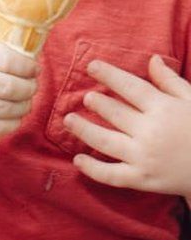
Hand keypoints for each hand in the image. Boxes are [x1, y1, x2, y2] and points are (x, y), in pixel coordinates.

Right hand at [0, 36, 37, 140]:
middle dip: (29, 88)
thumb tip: (34, 62)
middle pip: (8, 87)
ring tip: (24, 102)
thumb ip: (3, 52)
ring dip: (24, 106)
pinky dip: (13, 123)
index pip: (7, 60)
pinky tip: (13, 116)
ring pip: (5, 109)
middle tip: (32, 88)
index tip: (34, 70)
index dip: (27, 67)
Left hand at [67, 56, 190, 195]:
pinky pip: (112, 175)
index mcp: (164, 109)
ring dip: (83, 130)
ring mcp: (145, 157)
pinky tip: (78, 160)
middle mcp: (151, 132)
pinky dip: (93, 169)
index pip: (130, 87)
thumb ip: (170, 82)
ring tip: (68, 120)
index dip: (109, 74)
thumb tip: (152, 60)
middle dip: (96, 103)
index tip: (91, 66)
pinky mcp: (143, 179)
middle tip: (85, 98)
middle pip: (114, 113)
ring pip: (104, 141)